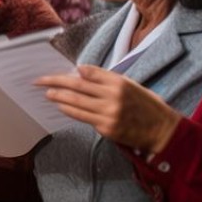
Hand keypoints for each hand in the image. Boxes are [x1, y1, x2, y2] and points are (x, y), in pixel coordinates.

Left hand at [37, 65, 182, 152]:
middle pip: (77, 86)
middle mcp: (112, 96)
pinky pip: (83, 117)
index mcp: (119, 82)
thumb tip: (81, 70)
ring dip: (58, 97)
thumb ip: (105, 78)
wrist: (162, 130)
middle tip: (39, 81)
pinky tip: (61, 106)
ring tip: (47, 93)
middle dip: (55, 82)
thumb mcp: (130, 85)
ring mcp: (108, 114)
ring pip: (76, 103)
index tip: (55, 73)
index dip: (69, 73)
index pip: (88, 74)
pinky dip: (70, 110)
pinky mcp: (106, 129)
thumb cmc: (146, 105)